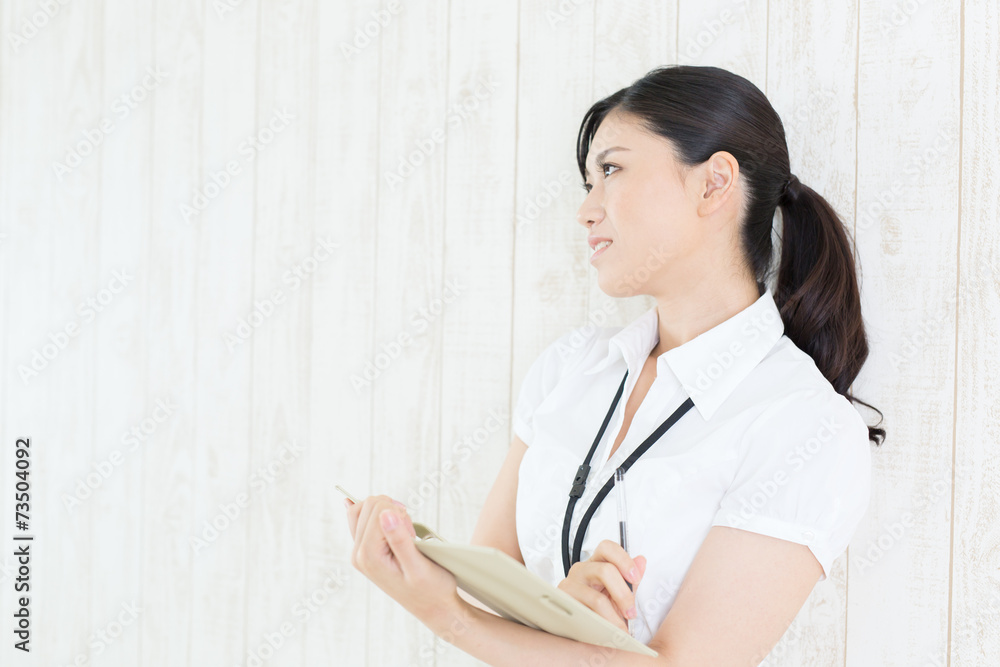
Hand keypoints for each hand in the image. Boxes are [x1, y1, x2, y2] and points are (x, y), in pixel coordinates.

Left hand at [344, 494, 462, 629]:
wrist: (433, 607)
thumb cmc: (431, 589)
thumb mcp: (418, 566)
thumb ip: (400, 540)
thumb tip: (385, 514)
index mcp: (369, 556)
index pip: (378, 510)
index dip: (400, 514)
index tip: (412, 533)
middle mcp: (359, 554)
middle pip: (367, 506)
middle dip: (391, 510)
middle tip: (409, 532)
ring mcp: (360, 553)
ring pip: (361, 511)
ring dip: (385, 512)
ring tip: (404, 531)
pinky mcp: (366, 552)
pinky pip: (359, 522)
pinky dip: (373, 514)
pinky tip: (381, 515)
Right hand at [556, 539, 646, 632]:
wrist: (583, 626)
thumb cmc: (599, 607)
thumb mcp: (618, 593)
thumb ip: (631, 580)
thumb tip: (641, 561)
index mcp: (596, 563)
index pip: (607, 548)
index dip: (623, 560)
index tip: (635, 578)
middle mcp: (582, 570)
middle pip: (605, 570)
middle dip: (623, 595)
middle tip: (631, 612)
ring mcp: (570, 584)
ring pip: (597, 598)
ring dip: (614, 617)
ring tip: (620, 628)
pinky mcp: (564, 602)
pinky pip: (586, 613)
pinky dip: (601, 624)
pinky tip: (606, 630)